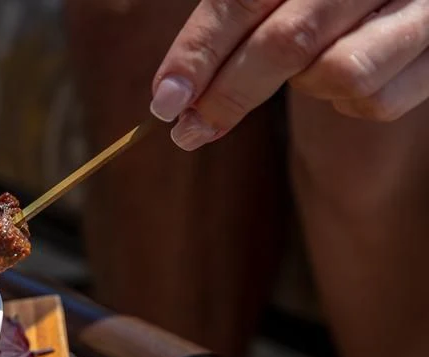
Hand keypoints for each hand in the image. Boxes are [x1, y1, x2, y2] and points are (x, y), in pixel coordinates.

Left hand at [150, 0, 428, 150]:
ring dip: (307, 88)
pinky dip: (348, 103)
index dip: (199, 52)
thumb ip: (232, 20)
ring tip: (305, 72)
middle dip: (229, 95)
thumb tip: (174, 94)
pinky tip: (344, 76)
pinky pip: (378, 102)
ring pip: (339, 74)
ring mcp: (419, 8)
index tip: (165, 101)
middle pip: (286, 41)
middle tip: (189, 132)